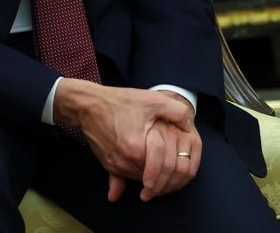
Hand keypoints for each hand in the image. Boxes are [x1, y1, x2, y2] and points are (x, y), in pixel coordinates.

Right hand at [52, 80, 196, 199]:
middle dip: (166, 177)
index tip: (183, 165)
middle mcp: (124, 161)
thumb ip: (176, 111)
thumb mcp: (154, 101)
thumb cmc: (122, 102)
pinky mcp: (108, 165)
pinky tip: (146, 178)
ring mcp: (114, 165)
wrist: (89, 105)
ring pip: (140, 179)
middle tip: (178, 173)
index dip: (176, 168)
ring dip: (153, 177)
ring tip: (166, 168)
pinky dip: (139, 176)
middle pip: (152, 177)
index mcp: (138, 148)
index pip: (163, 168)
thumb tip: (189, 125)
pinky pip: (126, 177)